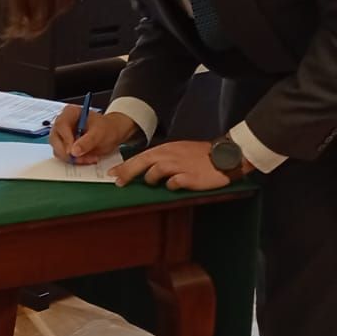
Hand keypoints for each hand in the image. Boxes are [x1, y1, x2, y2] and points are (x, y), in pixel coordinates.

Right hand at [50, 106, 137, 163]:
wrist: (112, 133)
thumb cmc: (107, 128)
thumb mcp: (100, 133)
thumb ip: (87, 141)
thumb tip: (74, 151)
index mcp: (70, 113)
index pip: (61, 125)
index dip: (65, 139)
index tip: (73, 152)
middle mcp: (63, 123)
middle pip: (55, 139)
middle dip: (67, 152)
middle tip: (82, 159)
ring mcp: (62, 135)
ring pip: (57, 150)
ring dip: (72, 158)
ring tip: (89, 158)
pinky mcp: (64, 146)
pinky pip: (63, 156)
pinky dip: (74, 160)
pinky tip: (87, 159)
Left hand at [112, 139, 232, 190]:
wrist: (223, 156)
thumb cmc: (200, 156)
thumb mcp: (178, 151)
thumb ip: (163, 158)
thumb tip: (146, 169)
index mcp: (166, 149)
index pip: (140, 156)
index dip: (125, 166)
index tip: (113, 174)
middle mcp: (170, 155)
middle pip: (143, 163)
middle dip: (127, 173)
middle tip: (118, 182)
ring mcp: (179, 166)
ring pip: (155, 172)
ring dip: (150, 179)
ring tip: (153, 183)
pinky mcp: (189, 177)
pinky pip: (174, 183)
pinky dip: (170, 186)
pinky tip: (173, 186)